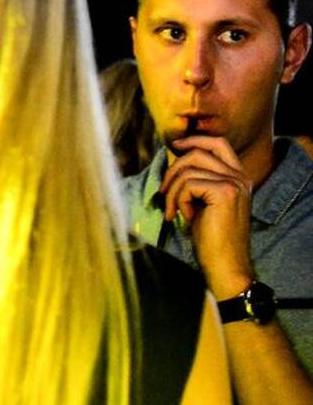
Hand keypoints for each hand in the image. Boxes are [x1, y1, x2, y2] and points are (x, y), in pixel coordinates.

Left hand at [160, 135, 254, 295]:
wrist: (226, 264)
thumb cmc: (211, 237)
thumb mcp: (204, 202)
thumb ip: (198, 180)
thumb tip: (176, 158)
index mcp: (238, 177)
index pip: (218, 143)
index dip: (194, 140)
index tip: (174, 147)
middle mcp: (240, 177)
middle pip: (198, 152)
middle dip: (173, 169)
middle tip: (163, 192)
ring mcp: (234, 183)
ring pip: (188, 170)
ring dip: (172, 191)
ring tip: (174, 212)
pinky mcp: (224, 192)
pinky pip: (187, 184)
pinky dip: (178, 200)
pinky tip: (184, 217)